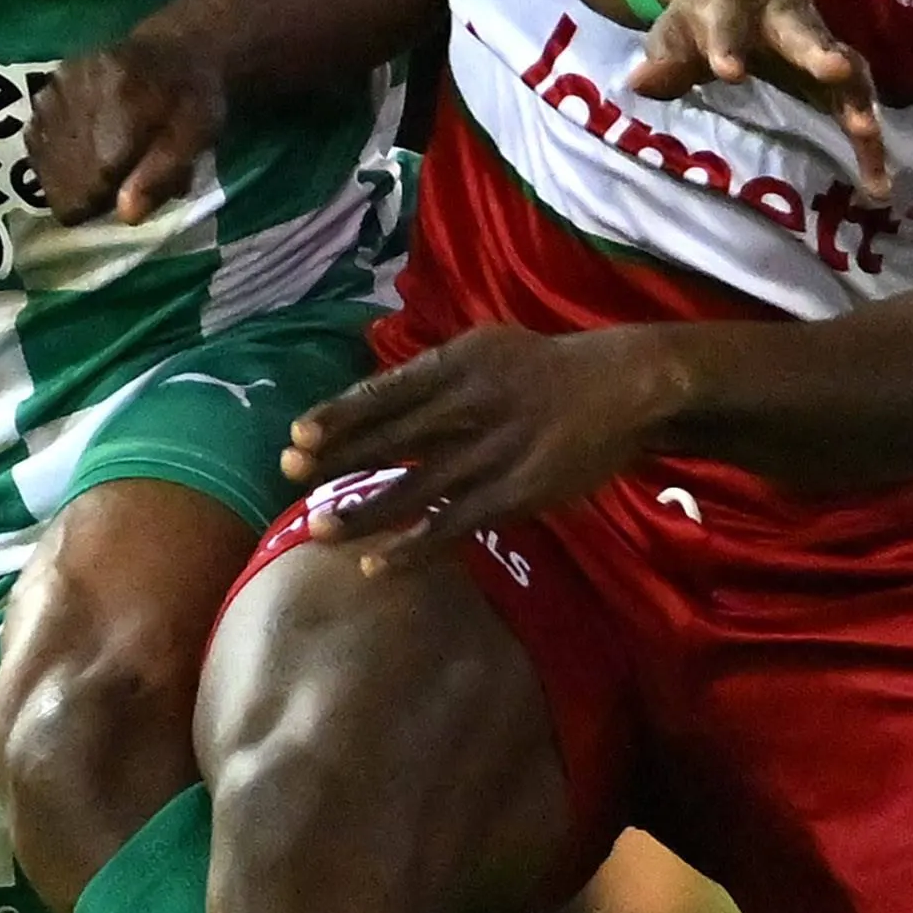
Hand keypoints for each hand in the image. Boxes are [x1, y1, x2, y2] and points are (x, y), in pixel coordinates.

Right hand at [28, 31, 225, 221]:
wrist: (176, 46)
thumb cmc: (192, 100)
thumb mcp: (195, 141)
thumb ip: (159, 179)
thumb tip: (125, 217)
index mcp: (120, 118)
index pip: (81, 192)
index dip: (96, 206)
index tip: (118, 197)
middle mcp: (79, 103)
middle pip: (57, 179)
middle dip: (82, 189)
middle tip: (116, 174)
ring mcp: (57, 90)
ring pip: (42, 159)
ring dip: (65, 168)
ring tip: (101, 153)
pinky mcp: (48, 82)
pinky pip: (36, 134)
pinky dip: (55, 146)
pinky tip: (83, 136)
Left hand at [276, 322, 683, 567]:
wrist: (624, 387)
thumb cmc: (544, 369)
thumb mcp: (487, 348)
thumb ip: (432, 373)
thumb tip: (371, 399)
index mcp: (460, 364)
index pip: (388, 391)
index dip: (341, 415)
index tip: (298, 434)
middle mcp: (472, 406)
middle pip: (394, 437)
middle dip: (339, 458)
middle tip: (288, 475)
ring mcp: (494, 453)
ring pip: (418, 487)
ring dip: (365, 510)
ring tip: (319, 530)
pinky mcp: (516, 494)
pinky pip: (455, 526)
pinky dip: (415, 548)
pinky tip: (378, 565)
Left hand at [633, 0, 893, 200]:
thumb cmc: (702, 13)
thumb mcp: (673, 32)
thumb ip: (663, 61)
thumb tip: (637, 84)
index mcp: (735, 7)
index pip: (728, 26)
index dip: (728, 46)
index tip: (729, 70)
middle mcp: (784, 17)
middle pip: (803, 33)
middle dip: (818, 53)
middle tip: (834, 72)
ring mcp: (818, 40)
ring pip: (844, 68)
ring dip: (857, 100)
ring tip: (868, 137)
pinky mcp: (838, 70)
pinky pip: (859, 101)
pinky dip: (870, 140)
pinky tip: (878, 182)